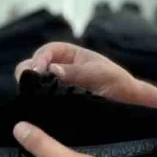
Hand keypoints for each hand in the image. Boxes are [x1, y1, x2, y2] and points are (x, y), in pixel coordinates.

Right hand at [15, 42, 142, 103]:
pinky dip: (37, 99)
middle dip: (29, 71)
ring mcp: (59, 85)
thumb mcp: (98, 74)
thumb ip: (76, 72)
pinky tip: (37, 106)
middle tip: (27, 83)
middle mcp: (62, 68)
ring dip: (31, 86)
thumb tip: (52, 70)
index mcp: (71, 55)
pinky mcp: (59, 101)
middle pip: (36, 64)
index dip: (39, 58)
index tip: (37, 71)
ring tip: (30, 95)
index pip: (48, 50)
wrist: (129, 103)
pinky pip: (43, 98)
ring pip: (37, 82)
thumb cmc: (117, 82)